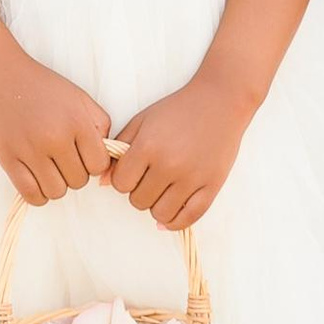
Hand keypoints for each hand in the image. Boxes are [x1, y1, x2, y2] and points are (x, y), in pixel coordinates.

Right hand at [0, 47, 111, 205]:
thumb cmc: (41, 86)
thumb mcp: (79, 97)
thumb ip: (99, 125)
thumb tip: (105, 157)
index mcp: (76, 121)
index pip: (99, 165)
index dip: (94, 163)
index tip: (83, 154)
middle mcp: (55, 137)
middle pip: (79, 181)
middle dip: (74, 172)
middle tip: (62, 157)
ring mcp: (30, 150)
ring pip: (57, 192)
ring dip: (56, 184)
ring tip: (49, 168)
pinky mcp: (8, 159)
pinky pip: (32, 195)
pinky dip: (38, 194)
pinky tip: (36, 179)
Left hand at [106, 75, 256, 229]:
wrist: (220, 101)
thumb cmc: (178, 109)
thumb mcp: (142, 121)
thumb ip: (120, 150)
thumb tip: (103, 183)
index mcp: (149, 146)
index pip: (120, 184)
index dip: (123, 179)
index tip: (133, 171)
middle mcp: (169, 164)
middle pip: (138, 201)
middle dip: (139, 192)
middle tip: (150, 178)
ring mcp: (192, 177)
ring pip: (161, 214)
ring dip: (157, 206)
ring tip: (162, 191)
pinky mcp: (212, 186)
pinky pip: (189, 218)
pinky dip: (176, 221)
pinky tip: (171, 214)